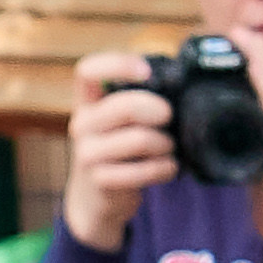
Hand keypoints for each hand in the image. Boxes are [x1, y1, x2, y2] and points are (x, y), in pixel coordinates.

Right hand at [60, 52, 177, 252]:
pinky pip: (143, 171)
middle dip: (158, 110)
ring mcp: (88, 153)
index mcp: (87, 102)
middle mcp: (82, 124)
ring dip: (165, 144)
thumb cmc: (120, 150)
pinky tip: (168, 168)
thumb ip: (137, 101)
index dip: (117, 65)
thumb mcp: (121, 121)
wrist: (97, 197)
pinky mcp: (101, 180)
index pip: (87, 71)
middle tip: (169, 116)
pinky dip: (164, 169)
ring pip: (139, 140)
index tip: (146, 71)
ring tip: (168, 147)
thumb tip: (181, 83)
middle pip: (123, 106)